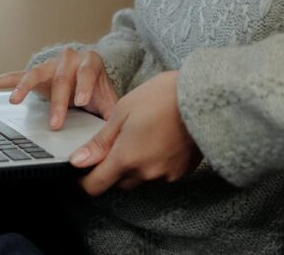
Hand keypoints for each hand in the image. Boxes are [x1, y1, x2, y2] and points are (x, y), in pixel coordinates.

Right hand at [0, 48, 118, 129]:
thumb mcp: (109, 100)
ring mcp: (48, 65)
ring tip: (14, 101)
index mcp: (90, 63)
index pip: (87, 72)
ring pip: (35, 74)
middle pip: (61, 78)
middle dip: (58, 102)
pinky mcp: (33, 74)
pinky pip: (13, 76)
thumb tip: (117, 138)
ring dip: (24, 88)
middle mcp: (68, 59)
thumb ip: (112, 115)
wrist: (90, 75)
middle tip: (55, 124)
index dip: (84, 85)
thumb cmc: (98, 90)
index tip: (81, 101)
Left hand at [70, 70, 201, 195]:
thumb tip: (78, 161)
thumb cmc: (162, 97)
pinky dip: (155, 162)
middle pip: (118, 182)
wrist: (204, 98)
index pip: (95, 186)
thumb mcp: (123, 112)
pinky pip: (160, 174)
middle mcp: (145, 173)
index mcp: (126, 158)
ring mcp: (165, 175)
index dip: (84, 180)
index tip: (83, 169)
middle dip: (113, 166)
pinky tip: (160, 139)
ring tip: (143, 134)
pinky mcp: (181, 172)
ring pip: (140, 178)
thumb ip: (100, 142)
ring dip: (135, 164)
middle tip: (119, 139)